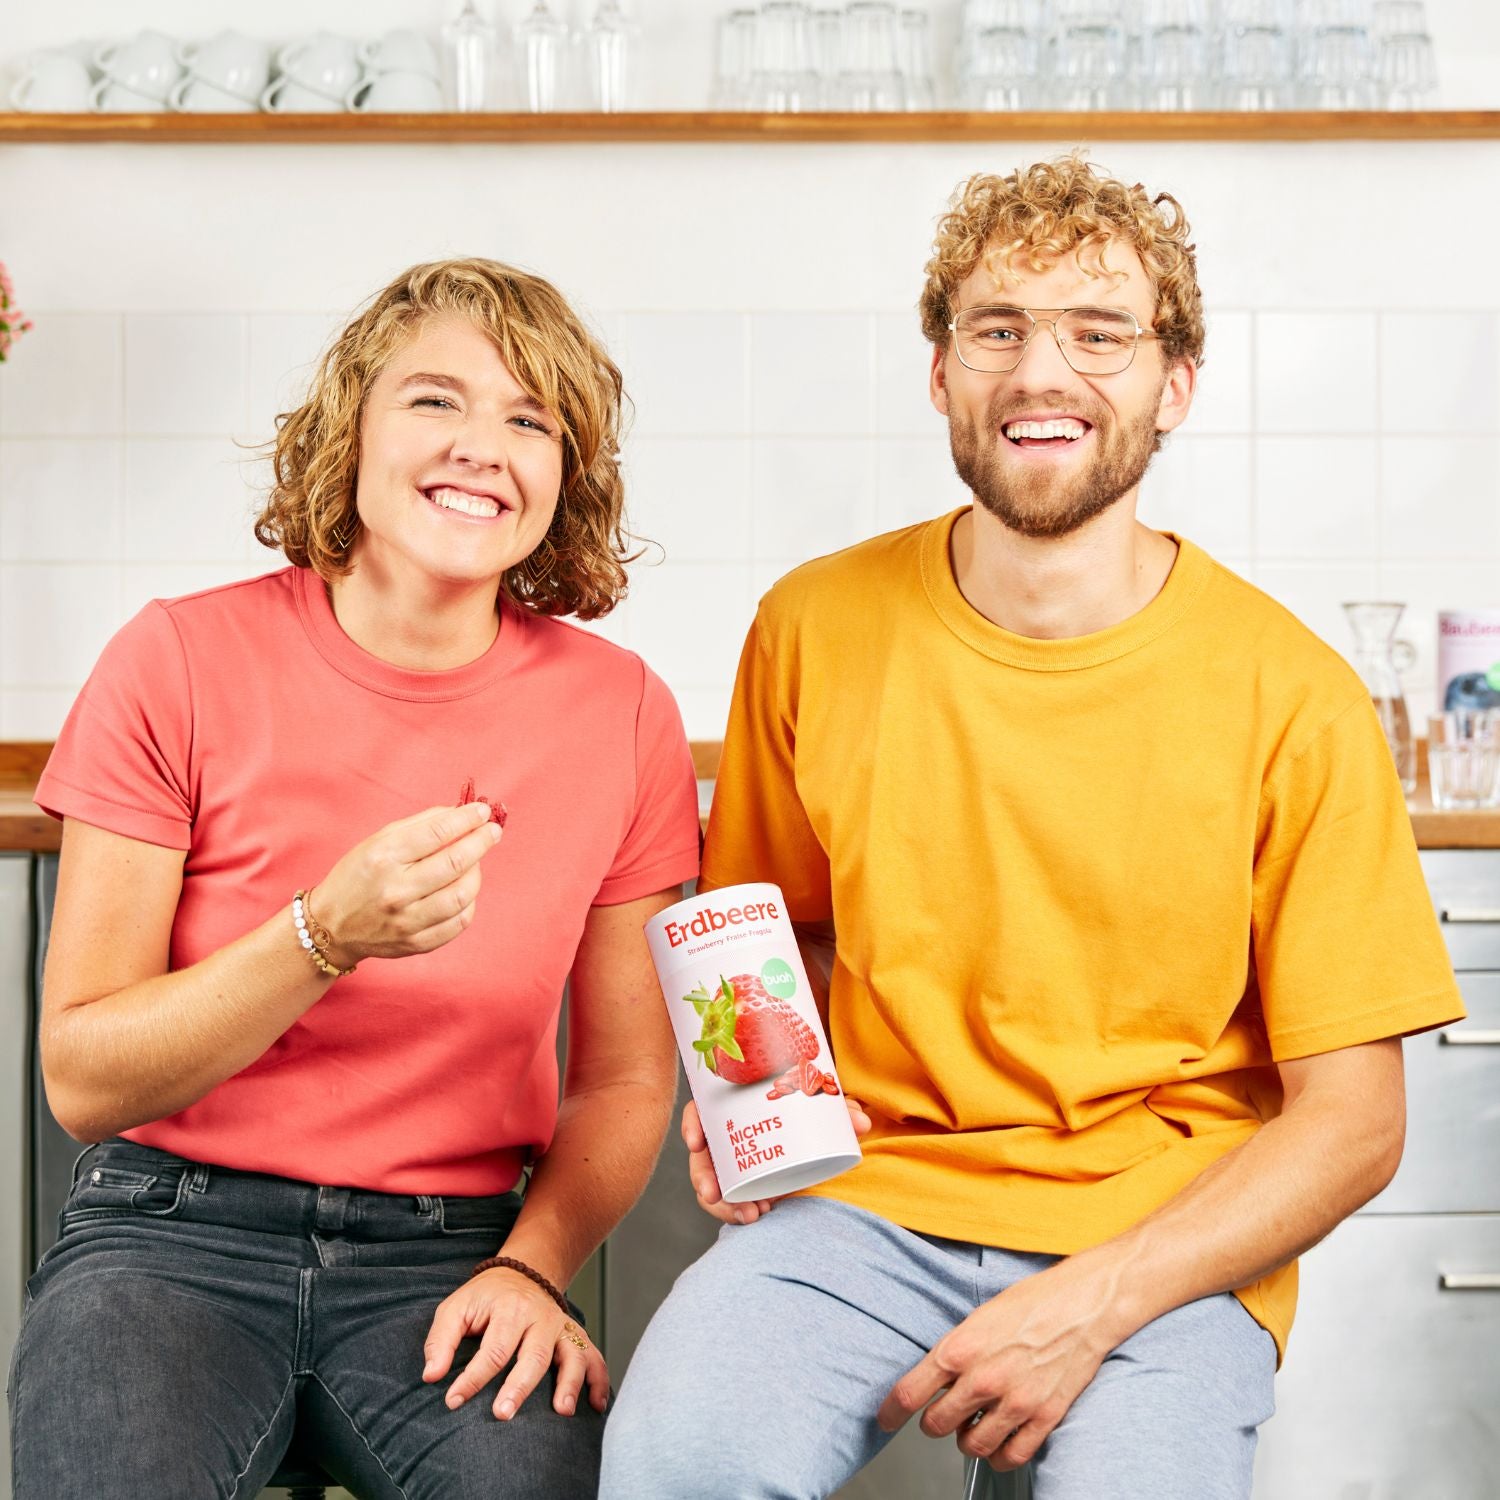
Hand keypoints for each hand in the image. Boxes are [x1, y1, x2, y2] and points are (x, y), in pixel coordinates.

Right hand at [308, 801, 502, 966]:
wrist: (331, 926)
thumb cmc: (360, 875)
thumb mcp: (379, 841)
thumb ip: (421, 825)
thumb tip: (462, 813)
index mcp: (384, 857)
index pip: (438, 833)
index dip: (467, 819)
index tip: (483, 811)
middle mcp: (395, 890)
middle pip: (455, 863)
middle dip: (481, 842)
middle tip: (493, 831)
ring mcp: (406, 921)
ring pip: (463, 894)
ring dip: (477, 872)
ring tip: (475, 862)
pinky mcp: (416, 943)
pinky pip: (460, 922)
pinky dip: (469, 902)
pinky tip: (464, 890)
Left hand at [422, 1268, 608, 1420]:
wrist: (522, 1273)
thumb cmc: (485, 1299)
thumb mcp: (456, 1308)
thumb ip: (441, 1340)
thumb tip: (431, 1376)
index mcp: (509, 1310)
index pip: (492, 1350)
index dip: (472, 1378)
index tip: (453, 1401)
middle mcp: (540, 1317)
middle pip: (533, 1355)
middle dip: (519, 1386)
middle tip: (503, 1414)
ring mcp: (561, 1327)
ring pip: (571, 1355)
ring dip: (569, 1383)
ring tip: (562, 1411)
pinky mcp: (575, 1336)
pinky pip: (594, 1357)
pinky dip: (599, 1381)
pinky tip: (596, 1406)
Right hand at [682, 1094, 871, 1225]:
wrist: (819, 1136)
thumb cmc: (811, 1111)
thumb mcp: (822, 1107)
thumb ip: (841, 1111)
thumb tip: (861, 1122)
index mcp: (734, 1108)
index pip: (701, 1112)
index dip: (692, 1126)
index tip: (695, 1143)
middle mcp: (727, 1136)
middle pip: (701, 1156)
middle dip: (703, 1178)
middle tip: (713, 1193)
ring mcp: (732, 1163)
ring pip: (713, 1185)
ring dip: (722, 1204)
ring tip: (748, 1216)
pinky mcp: (743, 1185)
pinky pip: (729, 1201)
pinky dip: (736, 1211)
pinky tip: (753, 1218)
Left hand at [875, 1256, 1122, 1470]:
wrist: (1083, 1304)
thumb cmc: (1033, 1302)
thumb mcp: (979, 1317)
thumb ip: (956, 1350)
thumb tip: (935, 1377)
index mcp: (961, 1349)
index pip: (910, 1393)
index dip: (891, 1412)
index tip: (886, 1419)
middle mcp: (984, 1379)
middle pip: (936, 1425)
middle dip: (934, 1421)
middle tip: (942, 1414)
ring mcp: (1015, 1402)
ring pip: (971, 1446)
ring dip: (966, 1440)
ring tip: (973, 1425)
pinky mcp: (1043, 1417)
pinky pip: (1011, 1455)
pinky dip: (999, 1455)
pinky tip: (1000, 1441)